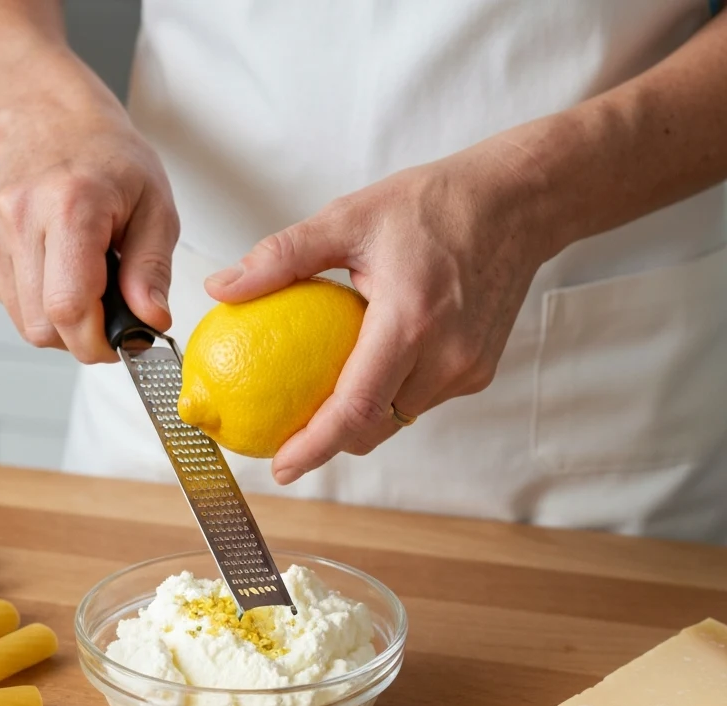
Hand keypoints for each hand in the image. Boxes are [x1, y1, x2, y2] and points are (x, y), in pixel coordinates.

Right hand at [0, 97, 178, 362]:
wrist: (51, 121)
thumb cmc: (108, 160)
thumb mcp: (155, 207)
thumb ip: (153, 269)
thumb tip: (152, 319)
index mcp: (69, 206)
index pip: (69, 307)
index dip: (98, 341)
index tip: (124, 341)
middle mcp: (19, 218)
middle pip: (43, 326)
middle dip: (83, 338)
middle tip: (111, 315)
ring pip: (26, 324)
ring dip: (61, 323)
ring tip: (87, 284)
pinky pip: (12, 305)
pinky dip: (40, 305)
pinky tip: (58, 272)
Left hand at [205, 141, 552, 483]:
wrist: (518, 203)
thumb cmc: (434, 204)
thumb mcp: (349, 218)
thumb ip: (281, 257)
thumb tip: (221, 288)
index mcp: (410, 321)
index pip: (355, 407)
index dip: (314, 447)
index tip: (280, 468)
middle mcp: (445, 356)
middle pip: (374, 428)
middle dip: (329, 443)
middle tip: (286, 439)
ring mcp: (467, 370)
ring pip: (398, 419)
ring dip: (359, 419)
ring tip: (321, 403)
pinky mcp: (479, 372)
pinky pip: (421, 401)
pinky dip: (389, 397)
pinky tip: (366, 372)